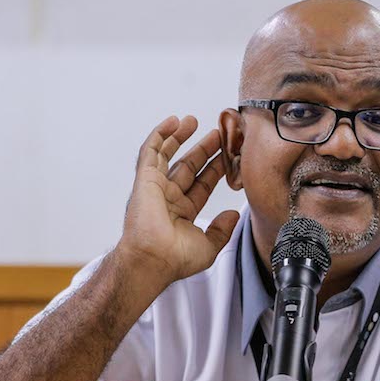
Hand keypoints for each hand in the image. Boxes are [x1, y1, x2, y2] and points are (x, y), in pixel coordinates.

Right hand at [116, 115, 239, 284]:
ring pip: (168, 154)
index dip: (215, 169)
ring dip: (180, 137)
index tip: (228, 156)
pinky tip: (173, 122)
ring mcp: (155, 187)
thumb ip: (222, 229)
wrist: (154, 259)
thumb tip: (234, 214)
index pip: (202, 184)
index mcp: (182, 212)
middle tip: (218, 134)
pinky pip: (151, 151)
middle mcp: (168, 197)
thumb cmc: (175, 259)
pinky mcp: (145, 178)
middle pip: (188, 166)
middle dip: (203, 149)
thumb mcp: (209, 246)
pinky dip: (160, 134)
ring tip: (194, 121)